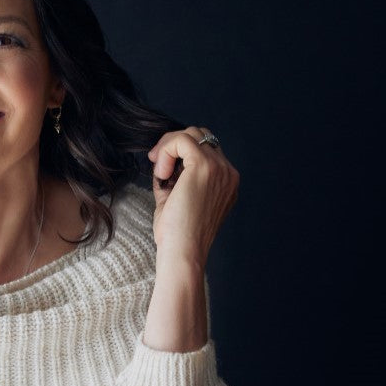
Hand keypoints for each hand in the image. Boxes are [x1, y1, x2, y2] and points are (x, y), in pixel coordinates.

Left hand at [147, 126, 238, 265]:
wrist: (183, 251)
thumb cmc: (177, 235)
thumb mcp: (177, 199)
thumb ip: (174, 178)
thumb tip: (161, 160)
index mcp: (225, 182)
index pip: (205, 150)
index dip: (179, 154)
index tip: (161, 170)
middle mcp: (228, 173)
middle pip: (201, 136)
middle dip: (174, 145)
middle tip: (157, 166)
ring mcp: (220, 169)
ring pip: (192, 134)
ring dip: (169, 147)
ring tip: (160, 172)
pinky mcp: (205, 167)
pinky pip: (183, 140)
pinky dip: (166, 150)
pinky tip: (161, 173)